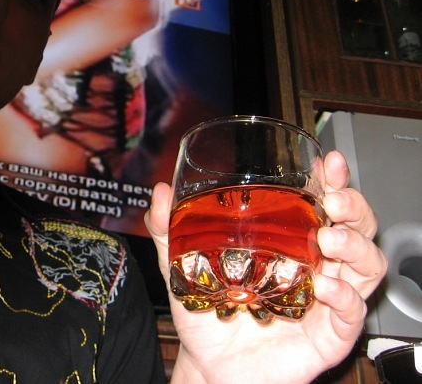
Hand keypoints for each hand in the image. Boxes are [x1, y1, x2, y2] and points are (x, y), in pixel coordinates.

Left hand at [145, 149, 387, 383]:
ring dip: (355, 245)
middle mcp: (314, 265)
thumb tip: (160, 193)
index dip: (333, 181)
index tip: (328, 163)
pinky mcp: (329, 336)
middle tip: (333, 200)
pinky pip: (351, 312)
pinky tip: (324, 287)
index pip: (322, 204)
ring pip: (366, 265)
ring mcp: (326, 301)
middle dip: (353, 207)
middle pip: (356, 227)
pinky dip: (344, 296)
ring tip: (328, 237)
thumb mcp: (180, 265)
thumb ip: (168, 230)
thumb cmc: (204, 312)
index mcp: (289, 241)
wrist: (206, 364)